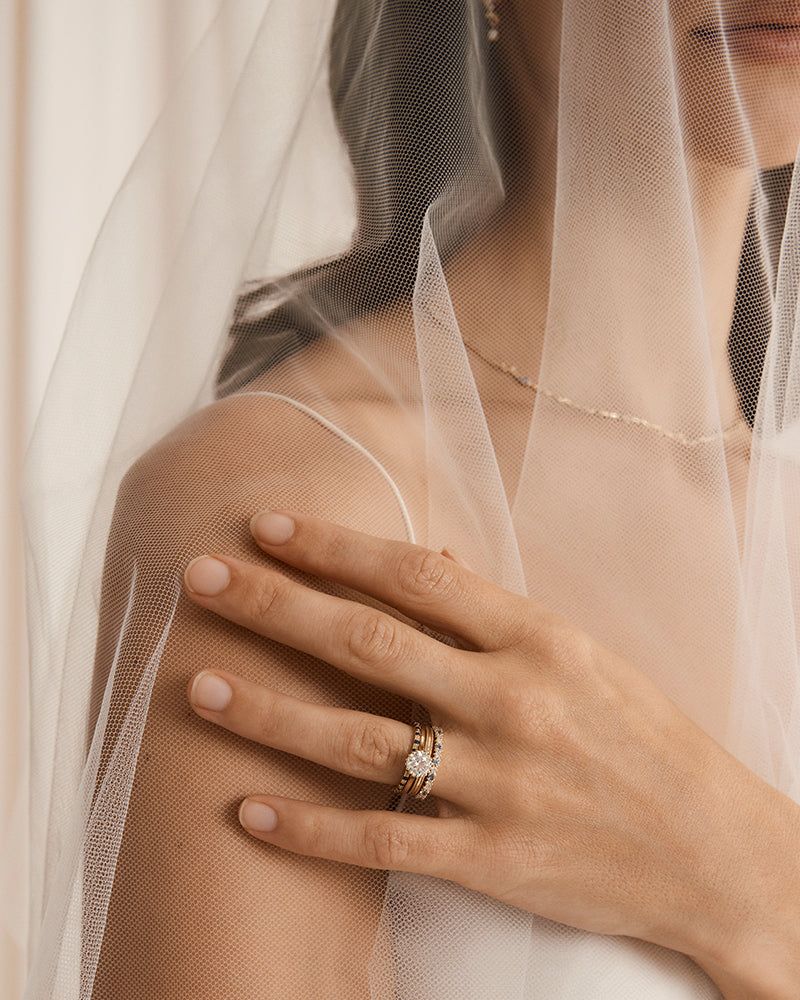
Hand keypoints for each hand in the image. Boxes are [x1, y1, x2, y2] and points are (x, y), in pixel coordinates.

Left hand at [183, 511, 799, 997]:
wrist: (714, 851)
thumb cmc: (645, 739)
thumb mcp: (585, 655)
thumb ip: (499, 611)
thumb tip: (429, 556)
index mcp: (537, 638)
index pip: (415, 575)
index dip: (334, 546)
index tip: (269, 525)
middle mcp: (511, 702)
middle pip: (368, 643)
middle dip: (275, 605)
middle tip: (203, 579)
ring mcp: (499, 783)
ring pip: (357, 741)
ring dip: (269, 712)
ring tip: (199, 688)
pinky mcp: (492, 859)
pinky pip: (381, 840)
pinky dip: (309, 828)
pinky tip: (250, 811)